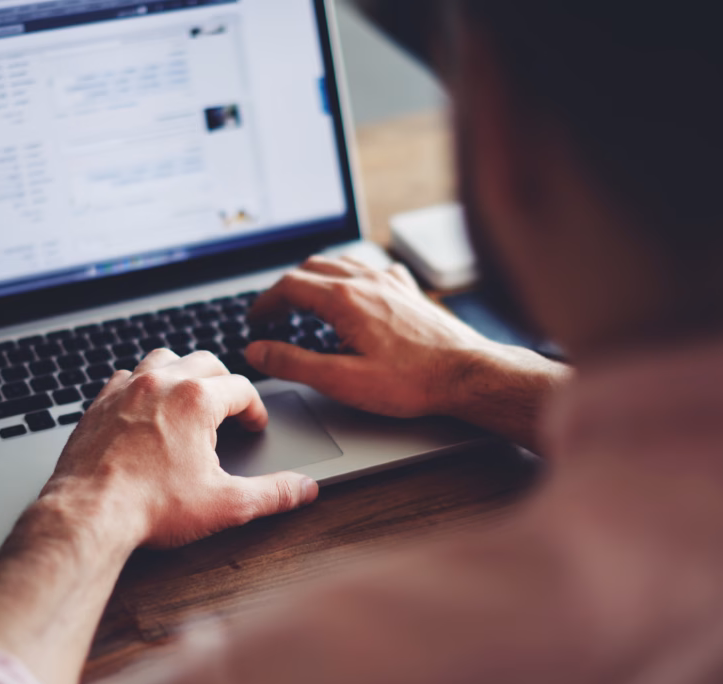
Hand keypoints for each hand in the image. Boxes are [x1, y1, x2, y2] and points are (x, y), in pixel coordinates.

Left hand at [43, 349, 318, 549]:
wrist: (89, 515)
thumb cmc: (151, 507)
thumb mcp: (225, 503)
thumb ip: (272, 493)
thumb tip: (304, 489)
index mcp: (197, 400)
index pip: (241, 388)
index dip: (255, 409)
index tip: (254, 426)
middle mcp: (161, 383)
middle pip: (206, 362)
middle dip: (224, 382)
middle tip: (230, 409)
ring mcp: (126, 390)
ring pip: (163, 358)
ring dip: (182, 372)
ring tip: (190, 397)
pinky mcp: (98, 404)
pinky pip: (125, 377)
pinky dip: (141, 385)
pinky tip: (144, 408)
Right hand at [246, 256, 568, 450]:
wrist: (467, 373)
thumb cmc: (411, 381)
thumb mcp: (342, 380)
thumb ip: (294, 363)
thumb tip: (258, 351)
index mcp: (344, 299)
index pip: (288, 286)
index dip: (264, 302)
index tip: (255, 319)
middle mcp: (366, 280)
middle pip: (311, 268)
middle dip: (286, 288)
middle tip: (274, 312)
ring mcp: (390, 281)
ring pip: (341, 263)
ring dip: (315, 277)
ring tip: (304, 299)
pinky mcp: (409, 290)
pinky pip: (372, 268)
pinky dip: (350, 275)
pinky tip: (355, 291)